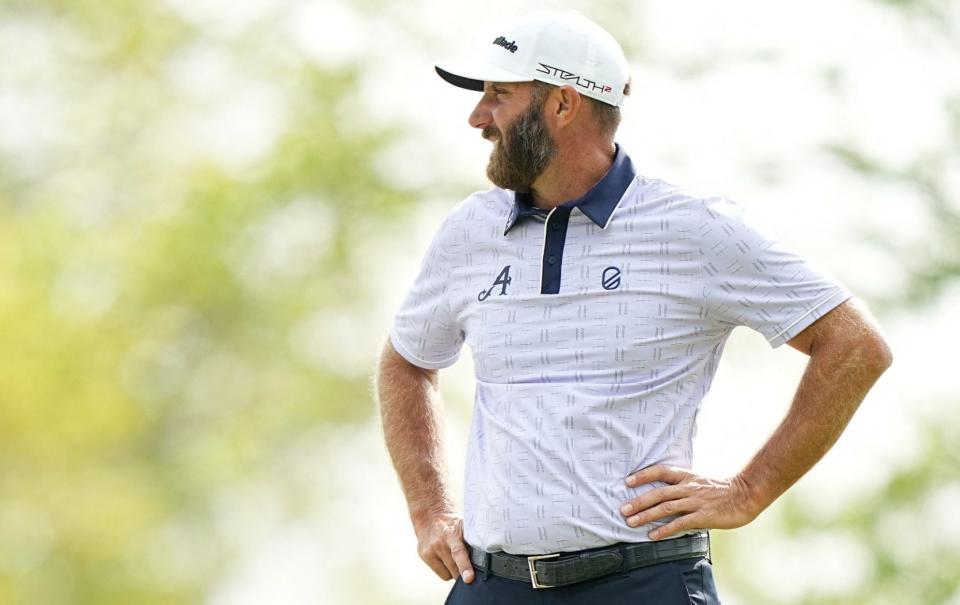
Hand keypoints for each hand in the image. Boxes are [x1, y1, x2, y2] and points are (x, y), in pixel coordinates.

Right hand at [413, 510, 475, 583]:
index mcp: (451, 534)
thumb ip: (472, 540)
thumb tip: (485, 557)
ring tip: (453, 557)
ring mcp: (430, 550)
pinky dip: (445, 569)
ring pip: (448, 574)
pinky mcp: (424, 556)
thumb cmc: (451, 522)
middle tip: (468, 565)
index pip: (458, 552)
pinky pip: (440, 573)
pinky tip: (445, 557)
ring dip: (453, 571)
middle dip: (463, 571)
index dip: (465, 566)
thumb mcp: (464, 526)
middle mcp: (439, 543)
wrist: (430, 514)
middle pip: (454, 569)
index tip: (469, 578)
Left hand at [619, 465, 759, 539]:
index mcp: (687, 476)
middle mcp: (688, 487)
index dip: (643, 475)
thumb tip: (663, 493)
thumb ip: (682, 486)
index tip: (627, 481)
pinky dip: (665, 529)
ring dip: (646, 516)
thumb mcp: (699, 481)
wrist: (746, 494)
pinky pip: (680, 523)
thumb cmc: (721, 490)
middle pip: (658, 493)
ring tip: (631, 522)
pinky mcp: (703, 516)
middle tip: (622, 509)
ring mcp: (696, 501)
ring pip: (666, 508)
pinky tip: (653, 535)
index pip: (661, 471)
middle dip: (639, 501)